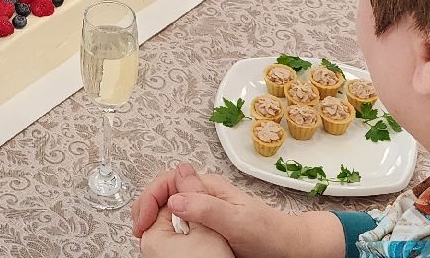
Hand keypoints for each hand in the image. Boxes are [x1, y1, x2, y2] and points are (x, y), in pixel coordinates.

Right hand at [133, 164, 314, 257]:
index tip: (144, 220)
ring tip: (148, 237)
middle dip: (147, 208)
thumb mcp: (238, 221)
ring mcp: (204, 212)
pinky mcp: (206, 228)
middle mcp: (204, 196)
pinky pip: (179, 226)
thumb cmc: (270, 234)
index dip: (151, 198)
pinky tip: (165, 243)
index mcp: (209, 187)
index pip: (168, 181)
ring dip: (154, 220)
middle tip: (139, 231)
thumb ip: (208, 207)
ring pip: (168, 209)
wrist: (290, 249)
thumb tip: (175, 199)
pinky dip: (166, 232)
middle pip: (163, 193)